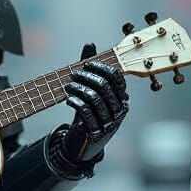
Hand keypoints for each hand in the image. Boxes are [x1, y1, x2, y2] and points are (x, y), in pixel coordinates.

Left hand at [61, 43, 128, 163]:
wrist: (83, 146)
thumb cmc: (89, 116)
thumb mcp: (91, 93)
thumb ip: (91, 70)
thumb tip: (90, 44)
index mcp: (122, 100)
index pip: (117, 79)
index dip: (102, 68)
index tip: (87, 63)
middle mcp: (119, 112)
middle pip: (105, 87)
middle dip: (88, 77)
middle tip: (73, 74)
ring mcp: (110, 124)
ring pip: (94, 99)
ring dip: (78, 89)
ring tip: (68, 86)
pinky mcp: (97, 133)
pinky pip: (86, 113)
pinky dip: (76, 102)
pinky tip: (69, 98)